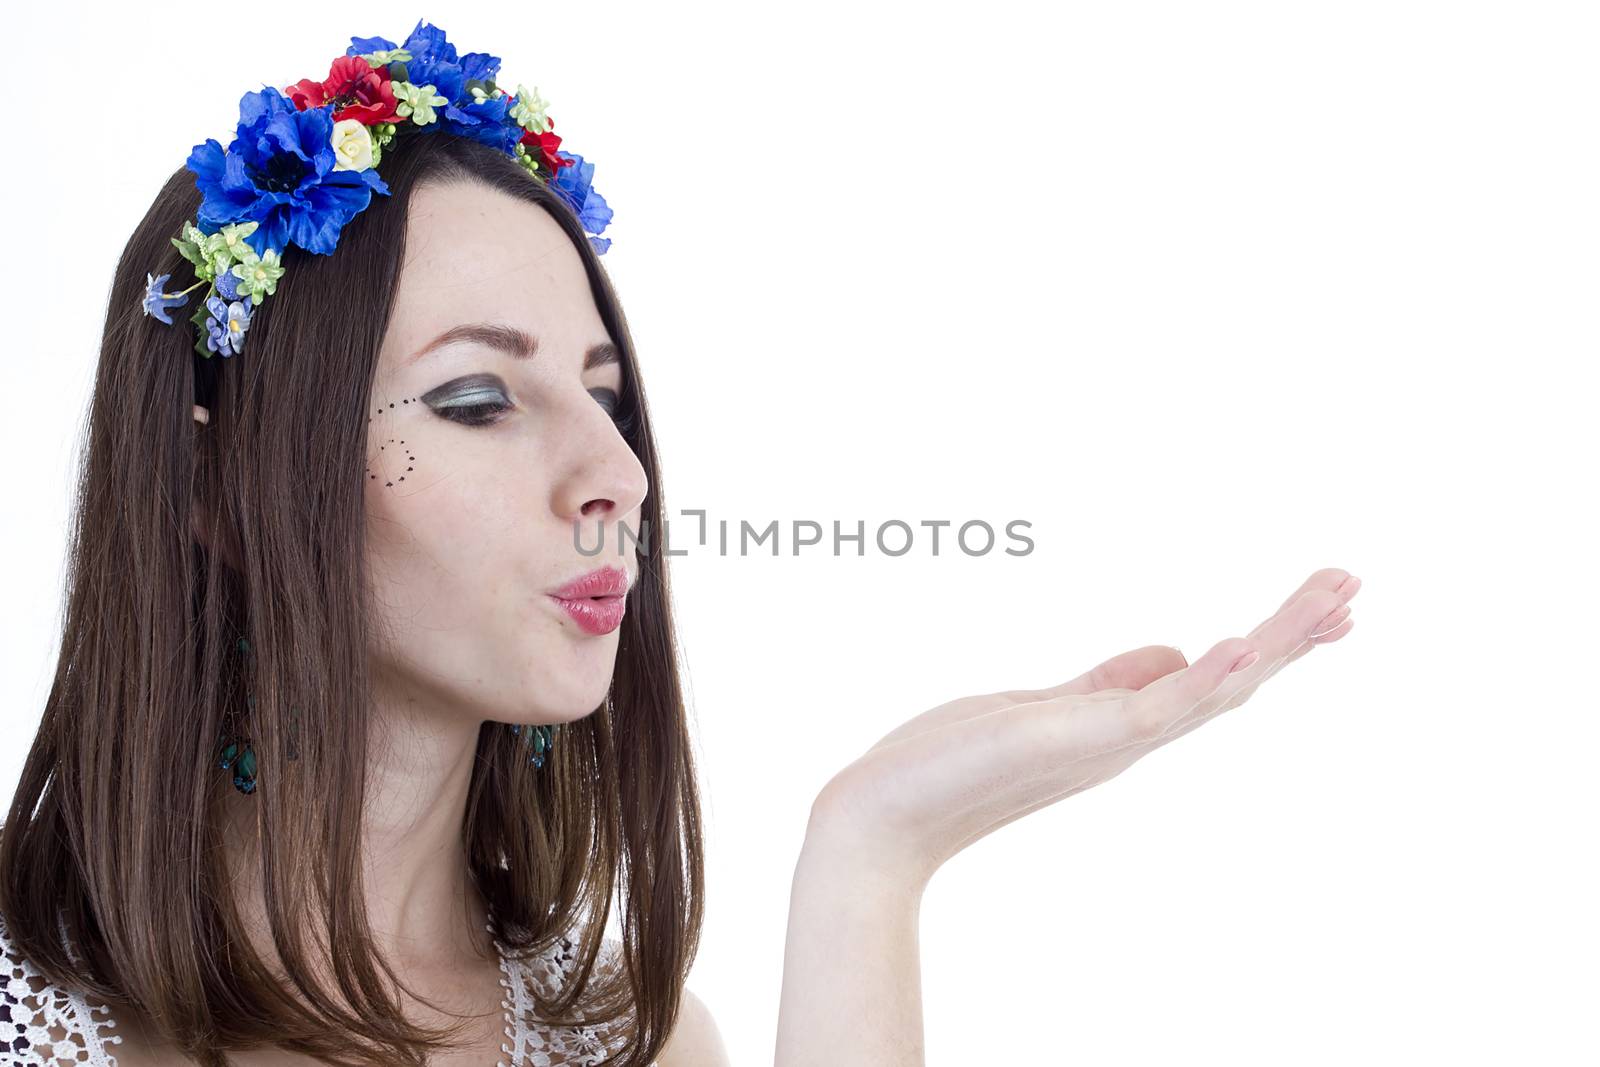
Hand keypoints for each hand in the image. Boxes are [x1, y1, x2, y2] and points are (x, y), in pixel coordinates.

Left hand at [807, 567, 1361, 890]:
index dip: (1273, 642)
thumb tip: (1172, 652)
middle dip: (1295, 635)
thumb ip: (1107, 682)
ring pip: (1214, 688)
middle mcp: (1129, 738)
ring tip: (1334, 596)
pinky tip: (1243, 641)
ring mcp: (1110, 742)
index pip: (1216, 677)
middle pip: (1234, 682)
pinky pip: (1157, 706)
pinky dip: (1204, 675)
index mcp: (1122, 724)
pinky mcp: (1080, 739)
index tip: (1332, 607)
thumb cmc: (954, 764)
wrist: (886, 817)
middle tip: (1355, 587)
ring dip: (1275, 640)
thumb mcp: (1044, 706)